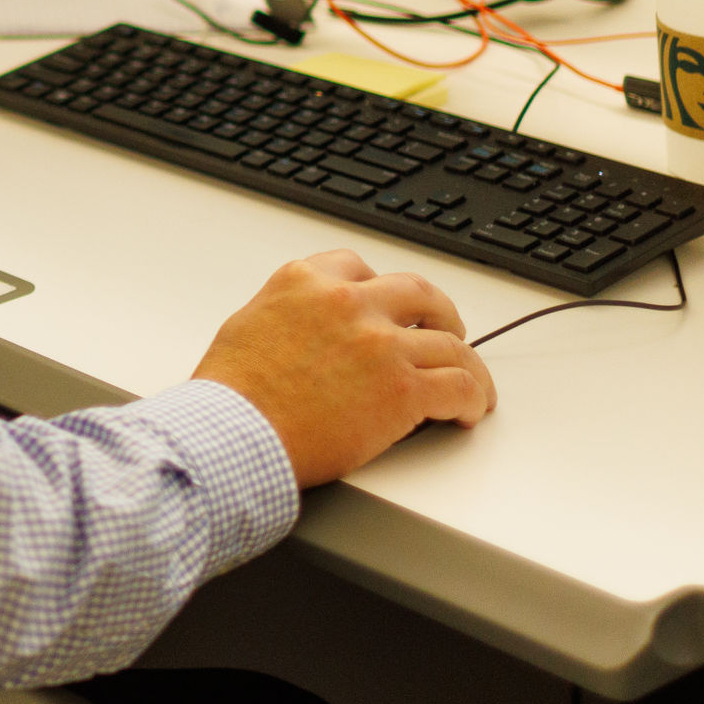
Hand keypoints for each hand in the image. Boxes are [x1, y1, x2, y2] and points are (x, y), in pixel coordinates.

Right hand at [192, 251, 494, 487]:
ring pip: (450, 344)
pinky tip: (469, 409)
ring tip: (470, 380)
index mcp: (307, 283)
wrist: (234, 435)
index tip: (388, 306)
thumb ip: (285, 314)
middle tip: (445, 331)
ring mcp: (381, 346)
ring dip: (465, 363)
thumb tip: (298, 330)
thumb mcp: (246, 325)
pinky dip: (473, 397)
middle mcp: (350, 304)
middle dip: (438, 313)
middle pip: (419, 294)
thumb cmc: (230, 395)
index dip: (380, 289)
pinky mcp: (403, 391)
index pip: (358, 268)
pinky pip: (460, 387)